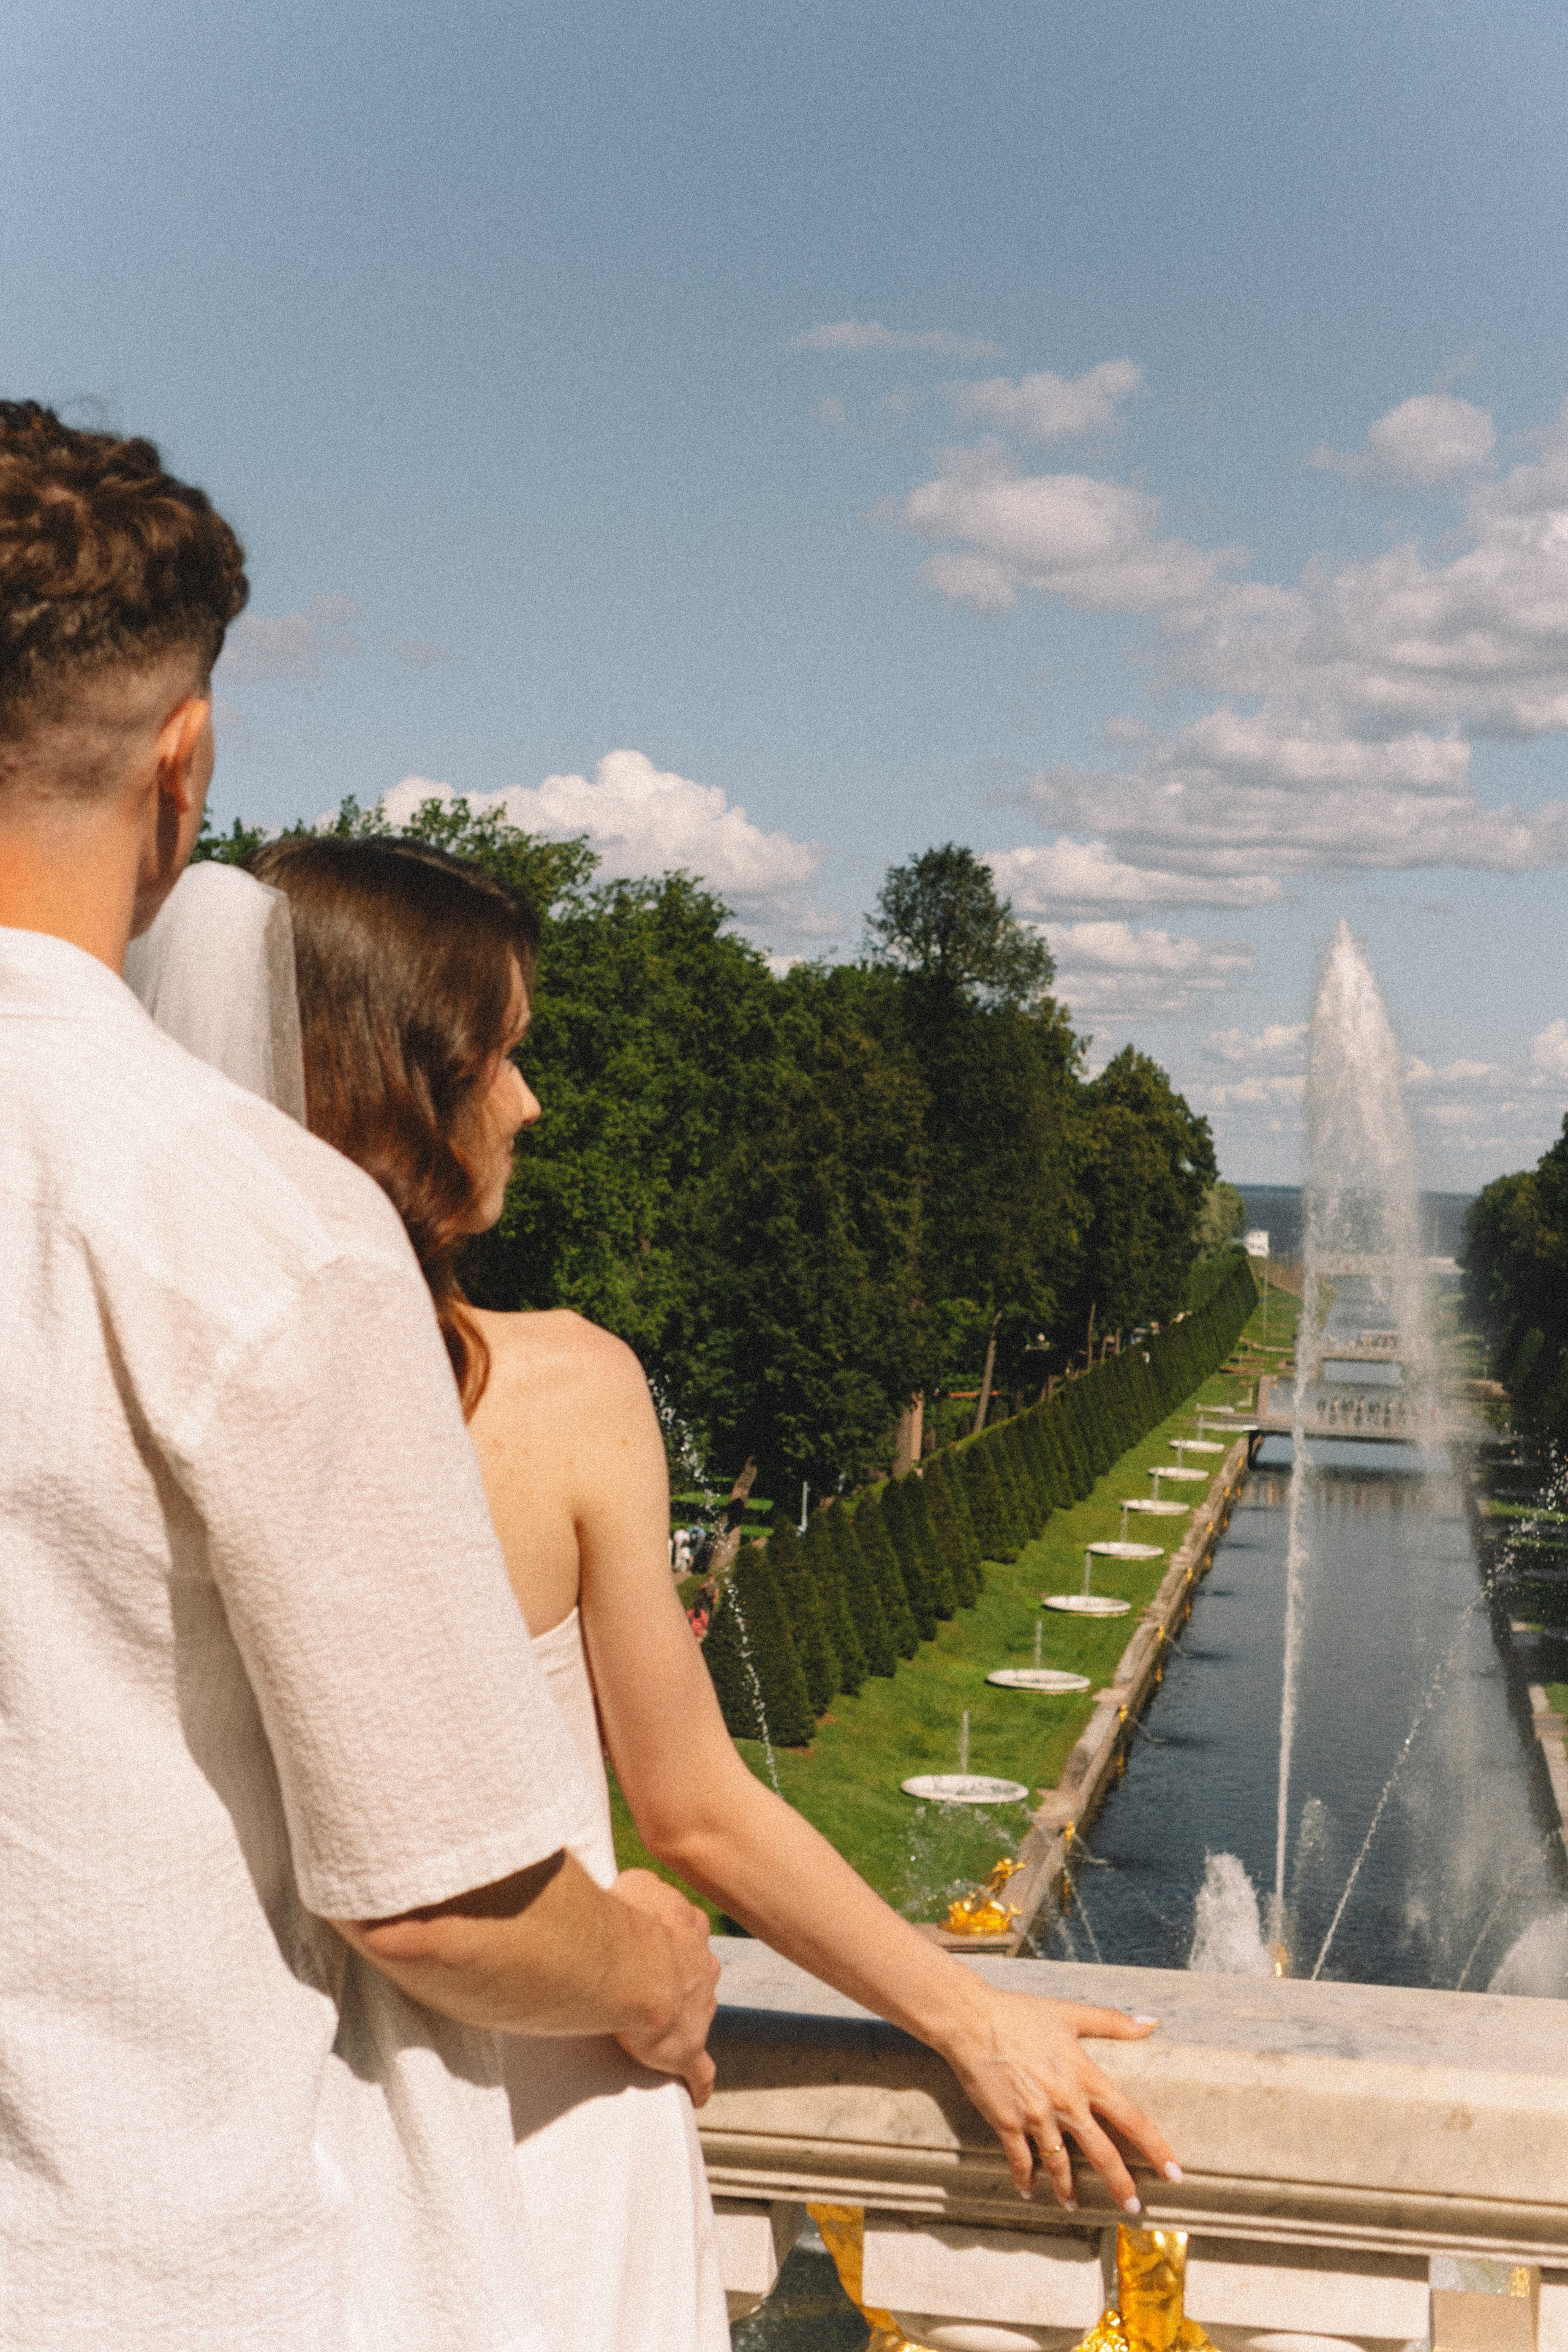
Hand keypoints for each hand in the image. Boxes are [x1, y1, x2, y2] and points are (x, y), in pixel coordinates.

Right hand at [607, 1868, 719, 2105]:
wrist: (635, 1968)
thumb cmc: (628, 1921)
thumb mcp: (635, 1884)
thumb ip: (641, 1888)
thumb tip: (632, 1890)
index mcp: (690, 1927)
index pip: (687, 1933)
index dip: (669, 1941)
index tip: (653, 1948)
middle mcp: (704, 1966)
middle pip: (697, 1975)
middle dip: (680, 1981)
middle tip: (649, 1989)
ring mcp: (701, 2010)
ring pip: (698, 2016)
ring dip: (682, 2023)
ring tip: (655, 2033)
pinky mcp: (690, 2051)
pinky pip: (701, 2073)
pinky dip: (698, 2083)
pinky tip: (697, 2094)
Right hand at [940, 1988, 1177, 2212]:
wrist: (971, 2019)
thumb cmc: (1021, 2013)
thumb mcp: (1070, 2013)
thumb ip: (1113, 2021)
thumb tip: (1152, 2022)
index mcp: (1086, 2076)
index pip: (1131, 2119)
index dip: (1156, 2149)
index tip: (1175, 2173)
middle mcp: (1066, 2102)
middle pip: (1103, 2154)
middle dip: (1122, 2185)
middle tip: (1134, 2207)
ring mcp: (1036, 2117)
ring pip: (1061, 2166)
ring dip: (1069, 2190)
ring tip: (1075, 2205)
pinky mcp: (1006, 2124)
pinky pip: (1021, 2161)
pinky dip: (1025, 2179)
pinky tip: (1029, 2190)